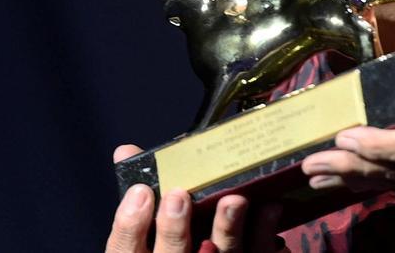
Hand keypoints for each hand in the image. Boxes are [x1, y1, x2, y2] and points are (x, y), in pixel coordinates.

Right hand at [105, 144, 287, 251]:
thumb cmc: (177, 239)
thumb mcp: (154, 222)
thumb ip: (144, 191)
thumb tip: (125, 151)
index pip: (125, 251)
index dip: (130, 225)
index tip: (141, 192)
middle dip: (174, 229)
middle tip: (179, 196)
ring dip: (227, 228)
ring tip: (233, 200)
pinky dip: (264, 231)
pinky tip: (269, 207)